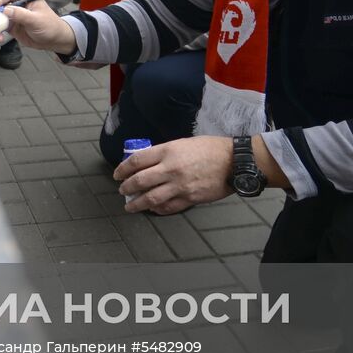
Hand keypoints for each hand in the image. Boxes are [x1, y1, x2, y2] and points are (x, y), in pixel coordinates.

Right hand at [2, 0, 76, 54]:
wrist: (55, 41)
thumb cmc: (51, 26)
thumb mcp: (36, 20)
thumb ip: (21, 15)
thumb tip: (6, 9)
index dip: (2, 0)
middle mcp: (20, 7)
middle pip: (4, 6)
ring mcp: (16, 17)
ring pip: (2, 18)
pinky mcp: (14, 27)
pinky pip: (3, 28)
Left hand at [115, 137, 235, 214]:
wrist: (234, 162)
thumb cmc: (210, 149)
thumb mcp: (182, 143)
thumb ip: (164, 153)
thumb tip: (148, 163)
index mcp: (167, 151)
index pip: (136, 160)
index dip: (122, 169)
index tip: (117, 174)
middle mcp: (170, 168)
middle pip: (139, 181)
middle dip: (126, 187)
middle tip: (122, 190)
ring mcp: (179, 185)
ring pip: (150, 198)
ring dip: (137, 204)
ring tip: (130, 206)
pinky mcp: (189, 198)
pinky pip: (168, 207)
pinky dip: (157, 209)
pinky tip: (152, 209)